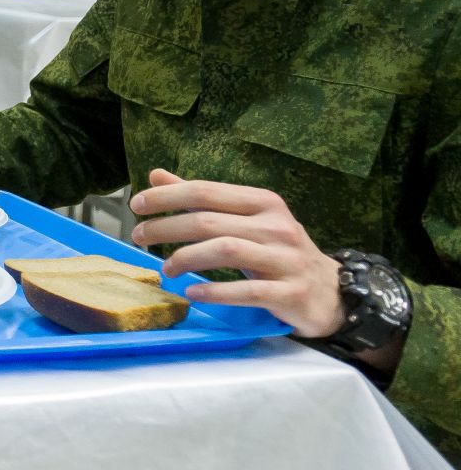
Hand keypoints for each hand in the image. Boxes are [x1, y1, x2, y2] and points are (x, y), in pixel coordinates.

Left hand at [128, 170, 345, 336]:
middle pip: (209, 221)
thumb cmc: (278, 251)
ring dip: (186, 258)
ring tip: (165, 268)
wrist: (332, 292)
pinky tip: (192, 292)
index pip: (207, 191)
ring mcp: (286, 259)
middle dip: (166, 228)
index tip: (136, 205)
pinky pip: (247, 291)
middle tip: (138, 237)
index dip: (168, 196)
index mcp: (264, 203)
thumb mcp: (245, 220)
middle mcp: (277, 226)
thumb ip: (202, 200)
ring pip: (226, 251)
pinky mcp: (291, 292)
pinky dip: (215, 291)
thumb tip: (156, 176)